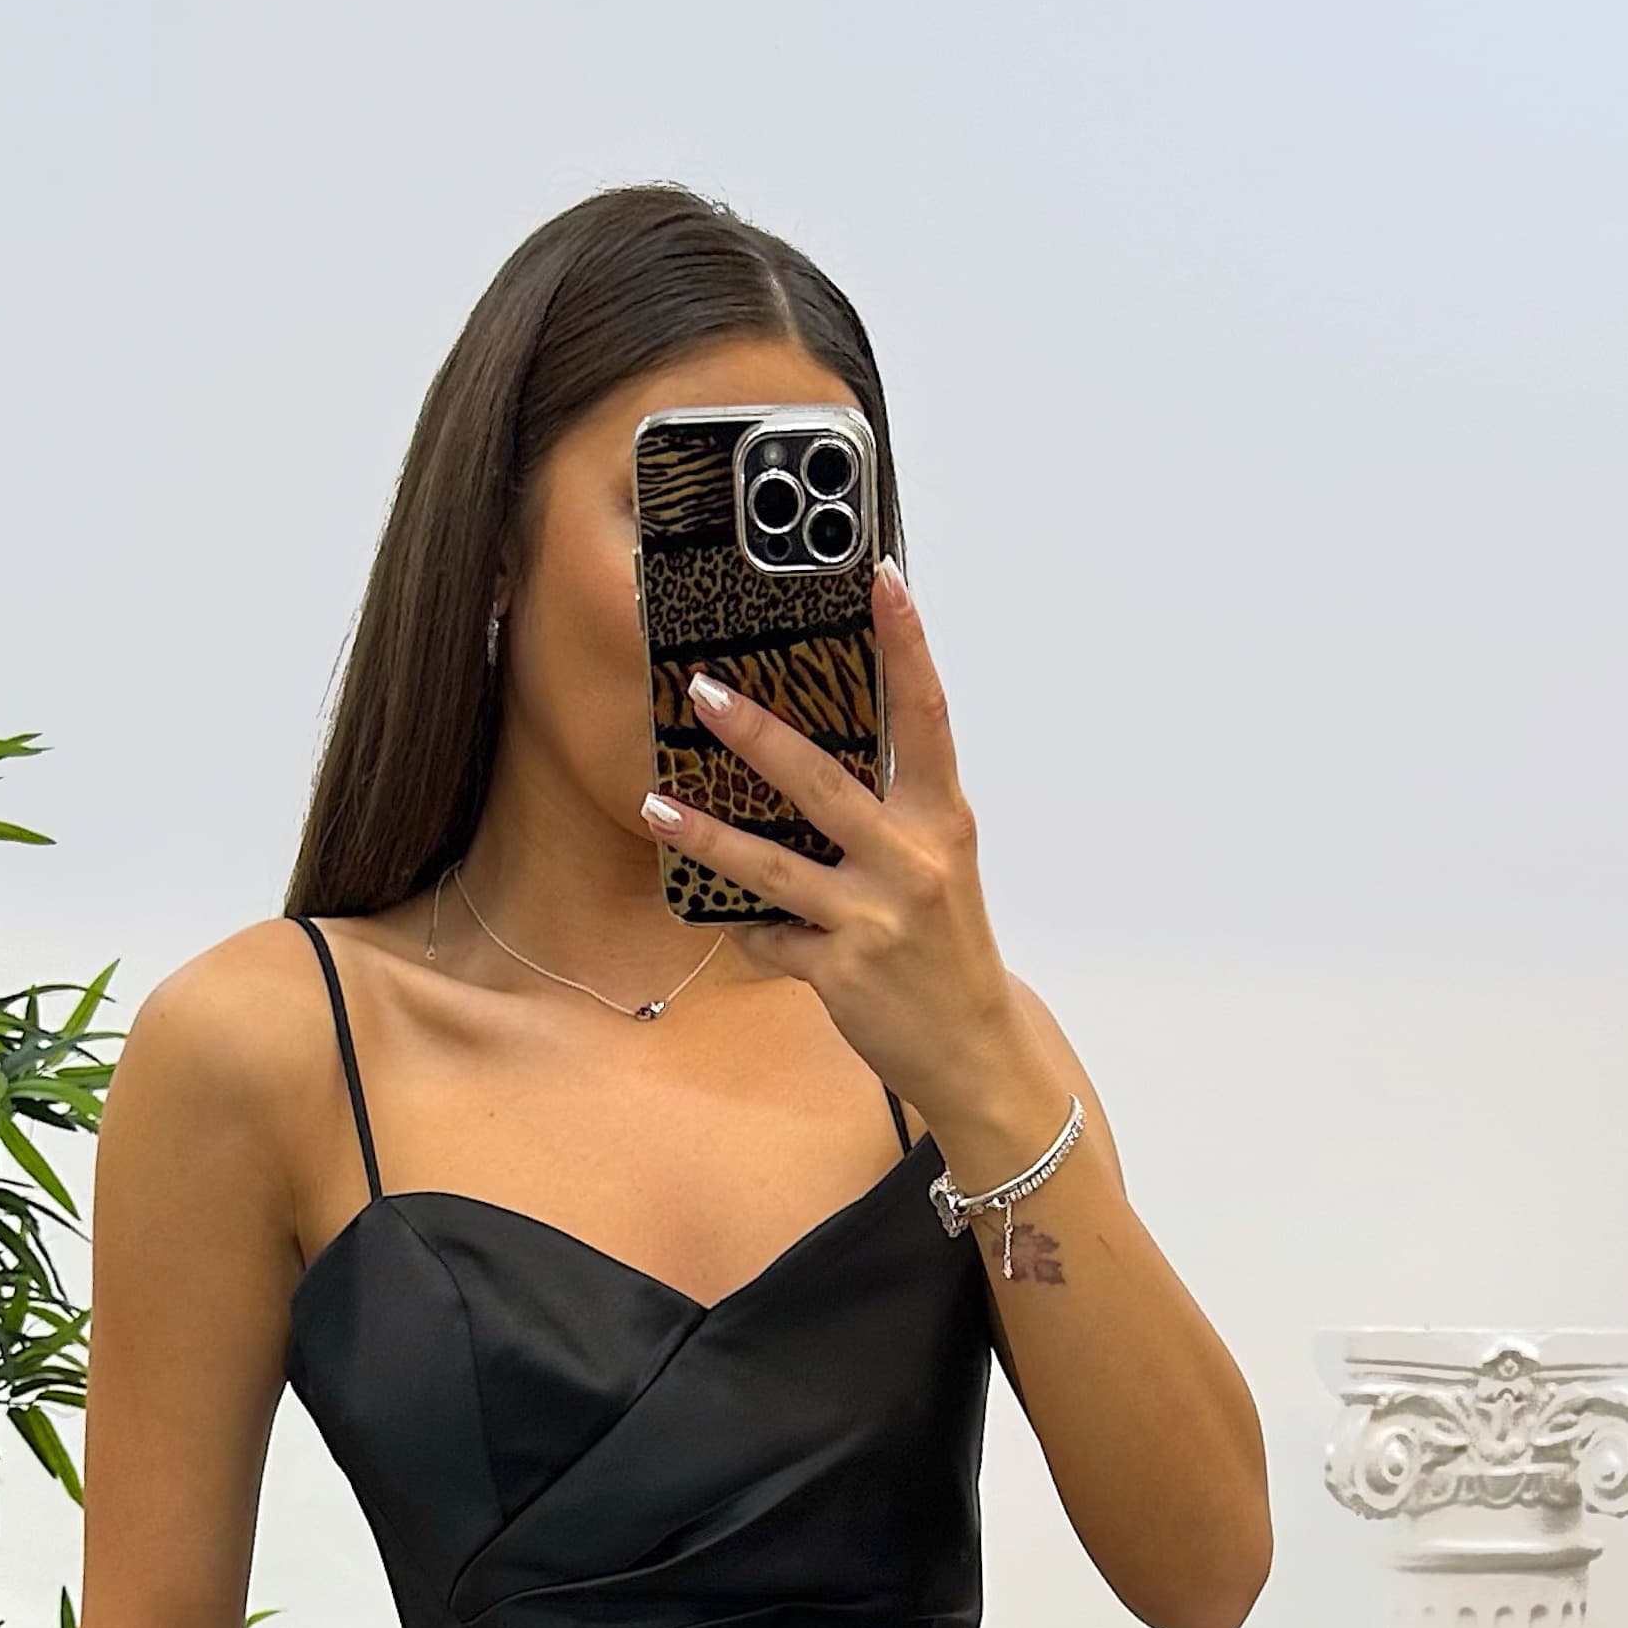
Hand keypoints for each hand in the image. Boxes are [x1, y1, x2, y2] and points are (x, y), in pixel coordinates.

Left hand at [639, 557, 1049, 1165]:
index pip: (928, 716)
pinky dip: (748, 932)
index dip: (907, 645)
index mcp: (943, 822)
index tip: (883, 579)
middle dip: (757, 736)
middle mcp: (913, 863)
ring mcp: (875, 920)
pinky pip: (770, 939)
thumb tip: (811, 760)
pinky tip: (734, 925)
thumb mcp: (938, 868)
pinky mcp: (840, 972)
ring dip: (706, 834)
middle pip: (823, 783)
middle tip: (703, 691)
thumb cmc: (947, 948)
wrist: (972, 1047)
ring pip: (773, 866)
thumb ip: (891, 814)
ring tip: (655, 804)